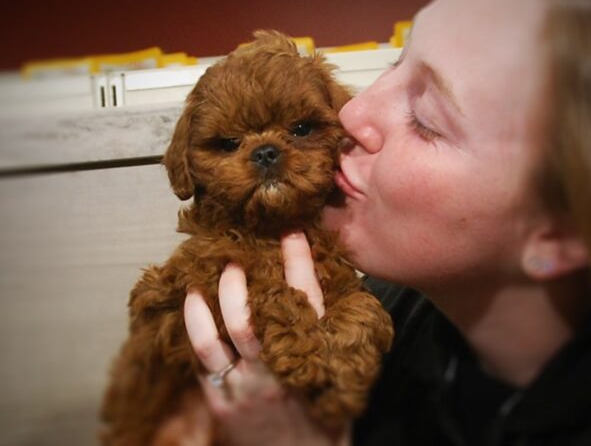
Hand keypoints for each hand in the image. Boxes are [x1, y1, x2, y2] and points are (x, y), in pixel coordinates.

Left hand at [184, 231, 349, 445]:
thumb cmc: (324, 418)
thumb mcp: (338, 374)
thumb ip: (328, 334)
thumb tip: (314, 287)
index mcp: (315, 361)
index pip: (306, 301)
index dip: (298, 261)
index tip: (291, 233)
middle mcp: (277, 372)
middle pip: (254, 315)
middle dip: (243, 279)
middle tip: (239, 254)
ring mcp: (246, 387)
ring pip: (223, 334)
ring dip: (215, 297)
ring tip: (212, 271)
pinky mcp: (222, 401)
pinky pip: (203, 358)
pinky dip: (196, 325)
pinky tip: (192, 301)